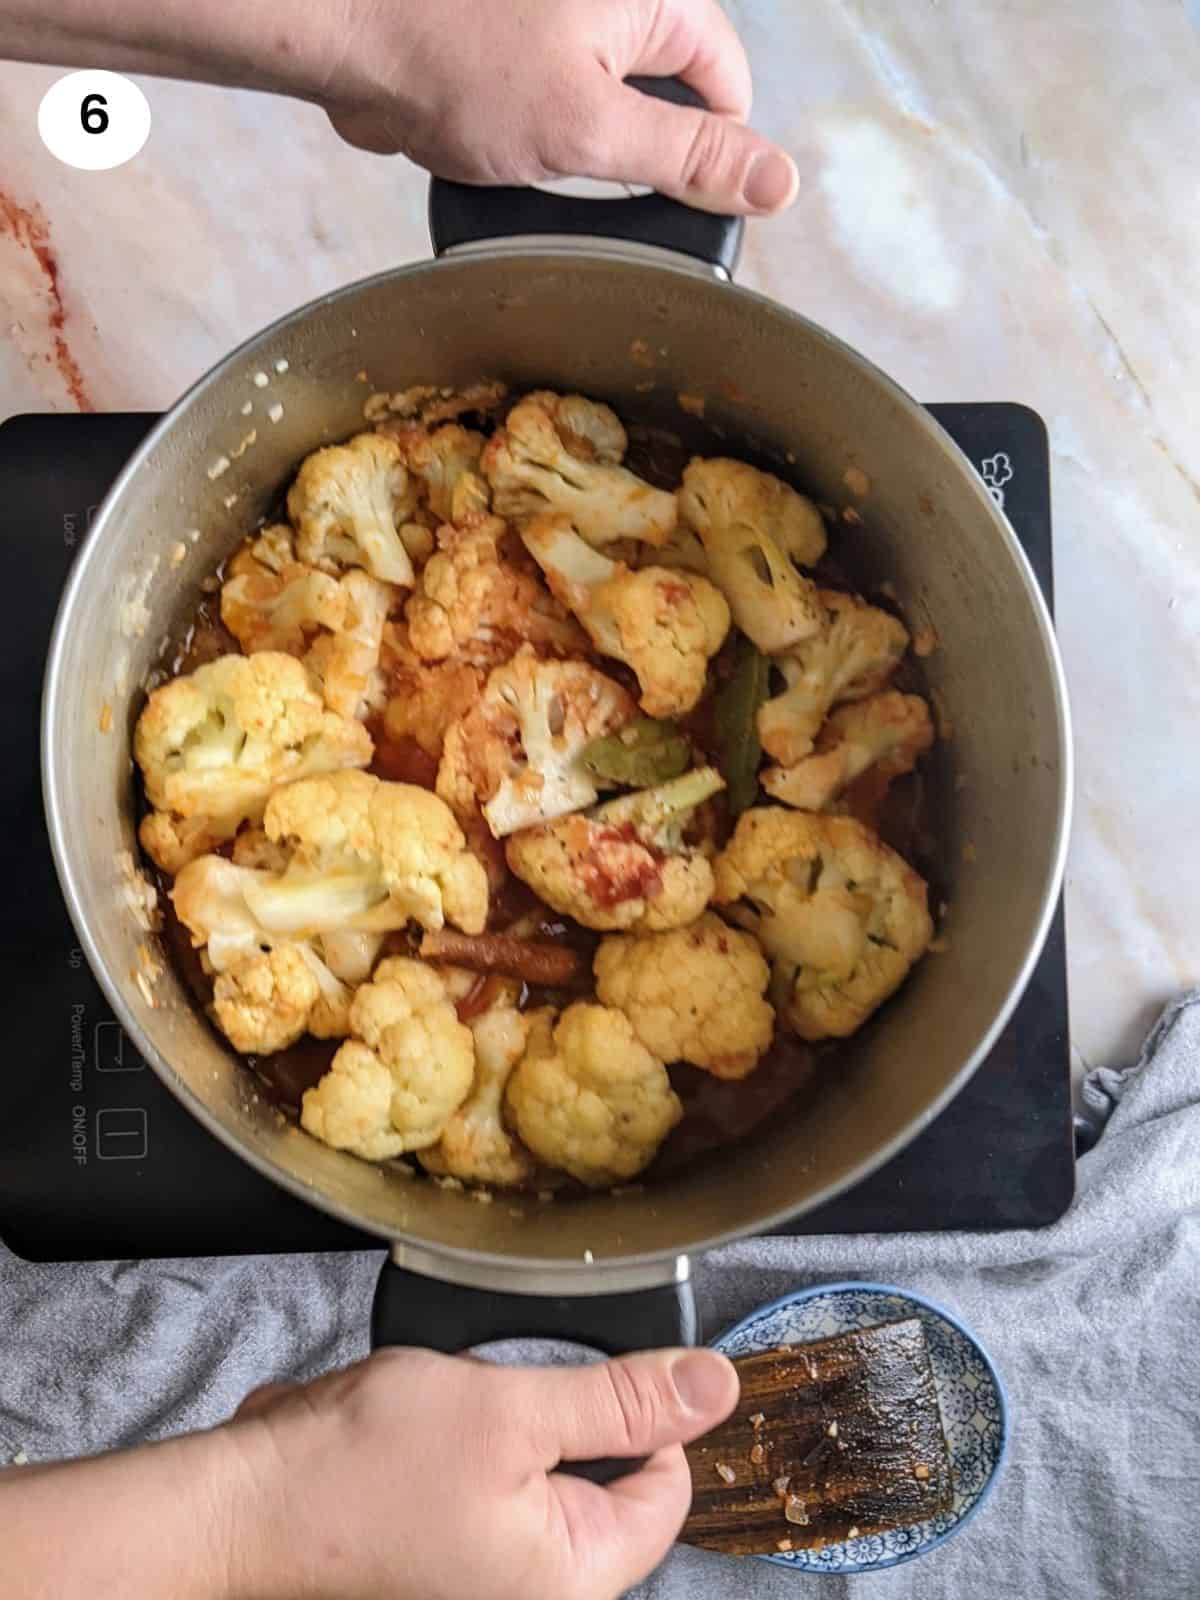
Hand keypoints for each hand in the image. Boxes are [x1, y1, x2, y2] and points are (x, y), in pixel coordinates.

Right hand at [226, 1344, 738, 1599]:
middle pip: (602, 1480)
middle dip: (557, 1415)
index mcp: (572, 1579)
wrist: (245, 1504)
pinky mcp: (447, 1553)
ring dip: (505, 1421)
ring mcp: (488, 1576)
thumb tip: (716, 1385)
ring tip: (446, 1413)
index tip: (596, 1373)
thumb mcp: (512, 1410)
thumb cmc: (365, 1470)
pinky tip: (418, 1430)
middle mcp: (536, 1593)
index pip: (666, 1490)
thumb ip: (622, 1399)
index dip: (645, 1416)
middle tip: (500, 1394)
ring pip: (539, 1470)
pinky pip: (487, 1483)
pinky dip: (465, 1441)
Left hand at [314, 0, 798, 214]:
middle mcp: (610, 0)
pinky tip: (497, 148)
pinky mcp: (513, 49)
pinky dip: (531, 142)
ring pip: (606, 108)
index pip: (725, 82)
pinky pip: (551, 109)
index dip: (707, 150)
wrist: (346, 36)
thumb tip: (778, 181)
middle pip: (667, 94)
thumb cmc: (454, 65)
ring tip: (529, 160)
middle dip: (632, 152)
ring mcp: (559, 21)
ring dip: (577, 153)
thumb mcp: (593, 129)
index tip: (673, 199)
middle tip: (585, 181)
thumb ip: (689, 157)